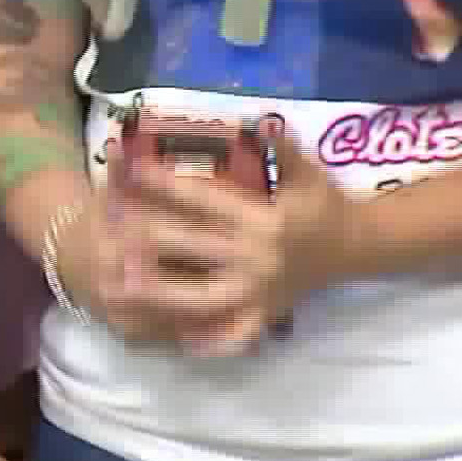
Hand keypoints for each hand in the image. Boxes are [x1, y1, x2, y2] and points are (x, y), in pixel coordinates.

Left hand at [111, 129, 356, 355]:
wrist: (357, 248)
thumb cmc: (324, 204)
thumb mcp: (307, 170)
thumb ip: (281, 147)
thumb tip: (257, 119)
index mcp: (264, 220)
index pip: (202, 199)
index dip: (163, 182)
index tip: (130, 170)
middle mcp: (257, 259)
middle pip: (190, 248)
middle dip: (146, 238)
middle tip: (105, 230)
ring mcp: (259, 294)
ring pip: (199, 299)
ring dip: (157, 294)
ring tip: (117, 287)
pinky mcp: (263, 317)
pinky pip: (230, 337)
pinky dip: (205, 341)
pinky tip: (171, 338)